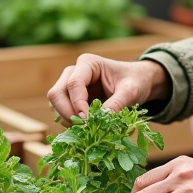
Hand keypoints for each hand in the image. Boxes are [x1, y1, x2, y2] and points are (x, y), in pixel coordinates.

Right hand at [47, 55, 170, 125]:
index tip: (87, 120)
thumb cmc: (135, 81)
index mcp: (88, 63)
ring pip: (55, 104)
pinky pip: (61, 111)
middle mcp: (73, 72)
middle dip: (67, 113)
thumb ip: (116, 104)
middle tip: (83, 128)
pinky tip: (84, 128)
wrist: (138, 82)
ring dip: (66, 119)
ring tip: (85, 129)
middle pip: (57, 94)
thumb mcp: (131, 91)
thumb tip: (100, 121)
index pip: (74, 83)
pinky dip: (69, 122)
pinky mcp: (70, 99)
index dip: (77, 103)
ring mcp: (69, 86)